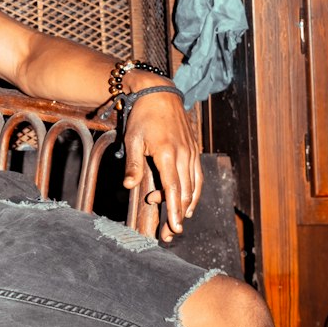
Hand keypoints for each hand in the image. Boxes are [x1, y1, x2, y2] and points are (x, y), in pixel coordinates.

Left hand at [121, 83, 201, 243]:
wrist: (160, 94)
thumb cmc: (143, 116)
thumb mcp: (133, 139)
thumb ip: (133, 164)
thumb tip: (129, 186)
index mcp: (167, 154)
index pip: (173, 190)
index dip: (174, 211)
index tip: (174, 228)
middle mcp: (184, 155)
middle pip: (186, 193)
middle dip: (179, 215)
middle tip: (170, 233)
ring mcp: (192, 153)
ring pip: (195, 187)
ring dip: (187, 206)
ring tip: (177, 220)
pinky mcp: (195, 150)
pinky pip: (198, 176)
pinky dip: (194, 192)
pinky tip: (187, 201)